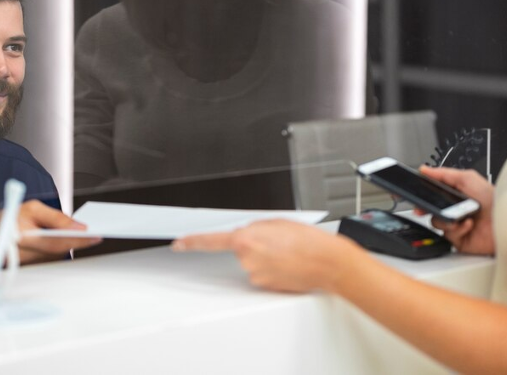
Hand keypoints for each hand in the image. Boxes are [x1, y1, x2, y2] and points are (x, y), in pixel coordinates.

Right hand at [13, 200, 100, 263]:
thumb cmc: (11, 219)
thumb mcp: (32, 208)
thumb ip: (55, 217)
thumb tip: (78, 226)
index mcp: (22, 237)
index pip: (55, 243)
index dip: (76, 240)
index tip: (95, 236)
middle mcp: (24, 255)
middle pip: (59, 252)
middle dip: (77, 242)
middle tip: (95, 234)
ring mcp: (27, 265)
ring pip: (57, 256)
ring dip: (70, 245)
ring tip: (85, 234)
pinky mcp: (30, 268)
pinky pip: (51, 259)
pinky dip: (61, 249)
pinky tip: (71, 240)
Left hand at [173, 220, 363, 292]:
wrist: (327, 262)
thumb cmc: (307, 240)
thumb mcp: (277, 221)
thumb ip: (255, 226)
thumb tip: (248, 233)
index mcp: (246, 239)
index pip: (211, 241)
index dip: (192, 242)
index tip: (179, 243)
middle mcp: (247, 259)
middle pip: (240, 249)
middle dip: (254, 244)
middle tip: (276, 241)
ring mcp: (255, 275)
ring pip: (252, 262)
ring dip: (265, 256)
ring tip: (286, 252)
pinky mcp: (265, 286)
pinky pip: (263, 273)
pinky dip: (273, 268)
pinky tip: (288, 263)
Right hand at [417, 166, 494, 254]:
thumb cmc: (494, 199)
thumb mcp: (467, 178)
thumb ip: (444, 174)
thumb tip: (425, 170)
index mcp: (456, 194)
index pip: (433, 192)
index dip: (423, 191)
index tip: (415, 190)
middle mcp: (455, 209)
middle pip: (430, 207)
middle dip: (425, 207)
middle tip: (421, 207)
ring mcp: (457, 224)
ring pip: (436, 221)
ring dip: (447, 218)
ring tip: (460, 216)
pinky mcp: (460, 239)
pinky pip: (448, 234)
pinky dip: (457, 228)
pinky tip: (468, 224)